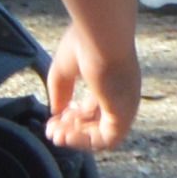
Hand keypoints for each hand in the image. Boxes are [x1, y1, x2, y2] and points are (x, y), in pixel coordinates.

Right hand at [40, 21, 136, 156]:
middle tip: (51, 132)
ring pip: (101, 134)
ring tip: (56, 136)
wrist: (102, 36)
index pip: (94, 107)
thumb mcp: (64, 68)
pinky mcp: (123, 115)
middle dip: (72, 129)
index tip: (54, 119)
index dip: (73, 116)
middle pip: (97, 122)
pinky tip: (67, 136)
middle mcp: (121, 96)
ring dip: (77, 138)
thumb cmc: (85, 43)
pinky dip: (85, 141)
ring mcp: (125, 106)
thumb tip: (56, 112)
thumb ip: (60, 91)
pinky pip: (106, 140)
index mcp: (112, 81)